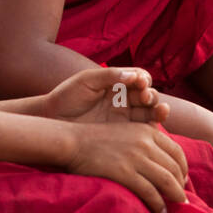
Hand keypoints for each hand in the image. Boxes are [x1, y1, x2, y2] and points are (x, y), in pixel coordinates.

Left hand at [43, 67, 170, 125]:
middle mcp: (124, 100)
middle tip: (146, 98)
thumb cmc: (67, 96)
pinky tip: (154, 128)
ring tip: (162, 111)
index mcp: (117, 84)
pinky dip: (152, 130)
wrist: (51, 120)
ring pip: (149, 114)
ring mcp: (125, 119)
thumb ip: (109, 76)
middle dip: (152, 96)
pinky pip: (142, 133)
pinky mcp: (123, 137)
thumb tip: (134, 76)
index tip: (140, 82)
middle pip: (148, 97)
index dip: (144, 80)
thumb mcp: (86, 81)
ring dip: (158, 112)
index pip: (139, 79)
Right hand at [67, 123, 188, 212]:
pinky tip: (160, 211)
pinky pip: (149, 191)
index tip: (183, 179)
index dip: (184, 168)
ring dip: (175, 195)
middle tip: (181, 196)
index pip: (177, 151)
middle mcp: (145, 143)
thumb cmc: (99, 139)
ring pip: (166, 180)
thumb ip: (146, 142)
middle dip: (181, 184)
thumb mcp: (127, 132)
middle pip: (174, 167)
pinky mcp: (124, 173)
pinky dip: (158, 203)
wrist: (74, 142)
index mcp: (147, 131)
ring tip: (177, 205)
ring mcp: (135, 158)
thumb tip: (164, 163)